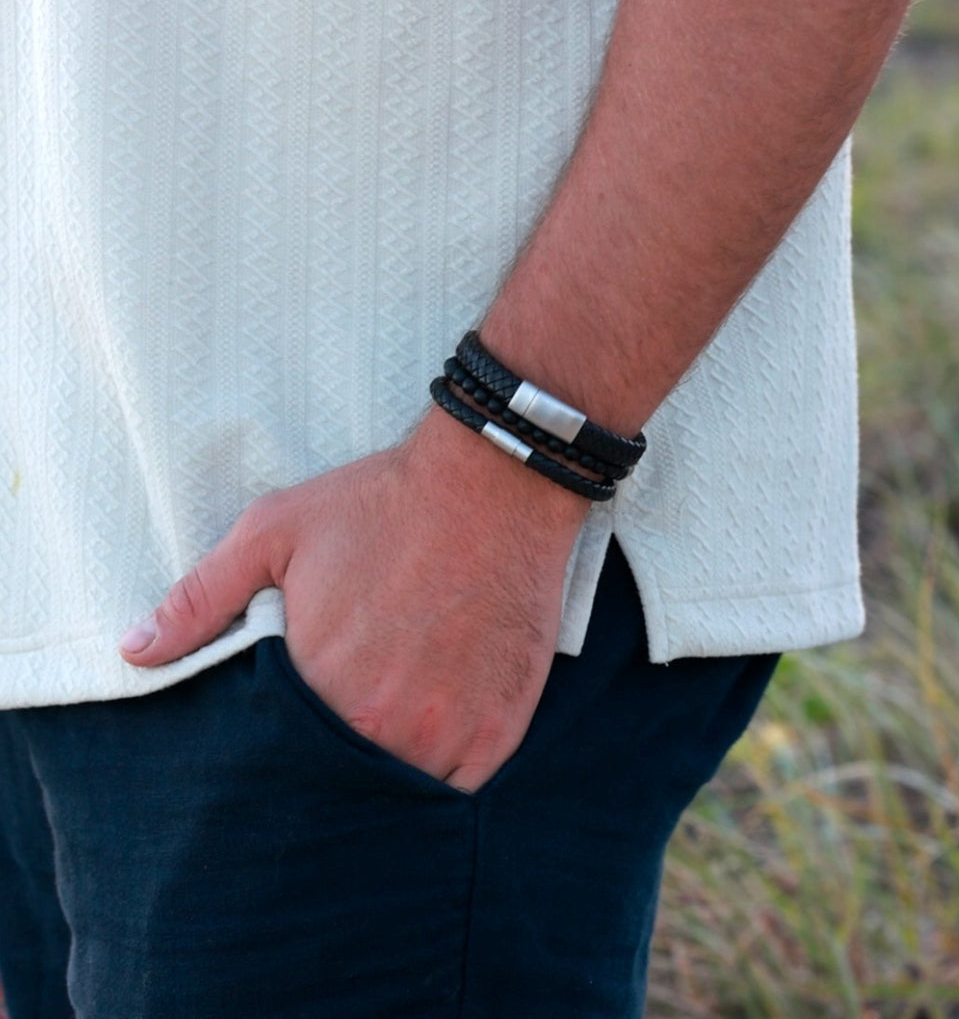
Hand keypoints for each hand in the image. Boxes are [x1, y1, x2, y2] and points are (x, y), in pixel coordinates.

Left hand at [119, 409, 588, 791]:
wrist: (492, 484)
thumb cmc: (381, 505)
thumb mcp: (274, 531)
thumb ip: (202, 597)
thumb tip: (134, 651)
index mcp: (321, 684)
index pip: (277, 760)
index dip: (274, 753)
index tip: (279, 740)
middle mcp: (385, 725)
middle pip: (340, 786)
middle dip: (325, 775)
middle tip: (330, 741)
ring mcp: (450, 732)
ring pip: (401, 796)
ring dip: (383, 782)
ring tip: (378, 743)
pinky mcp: (500, 728)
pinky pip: (460, 791)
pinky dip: (438, 780)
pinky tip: (427, 743)